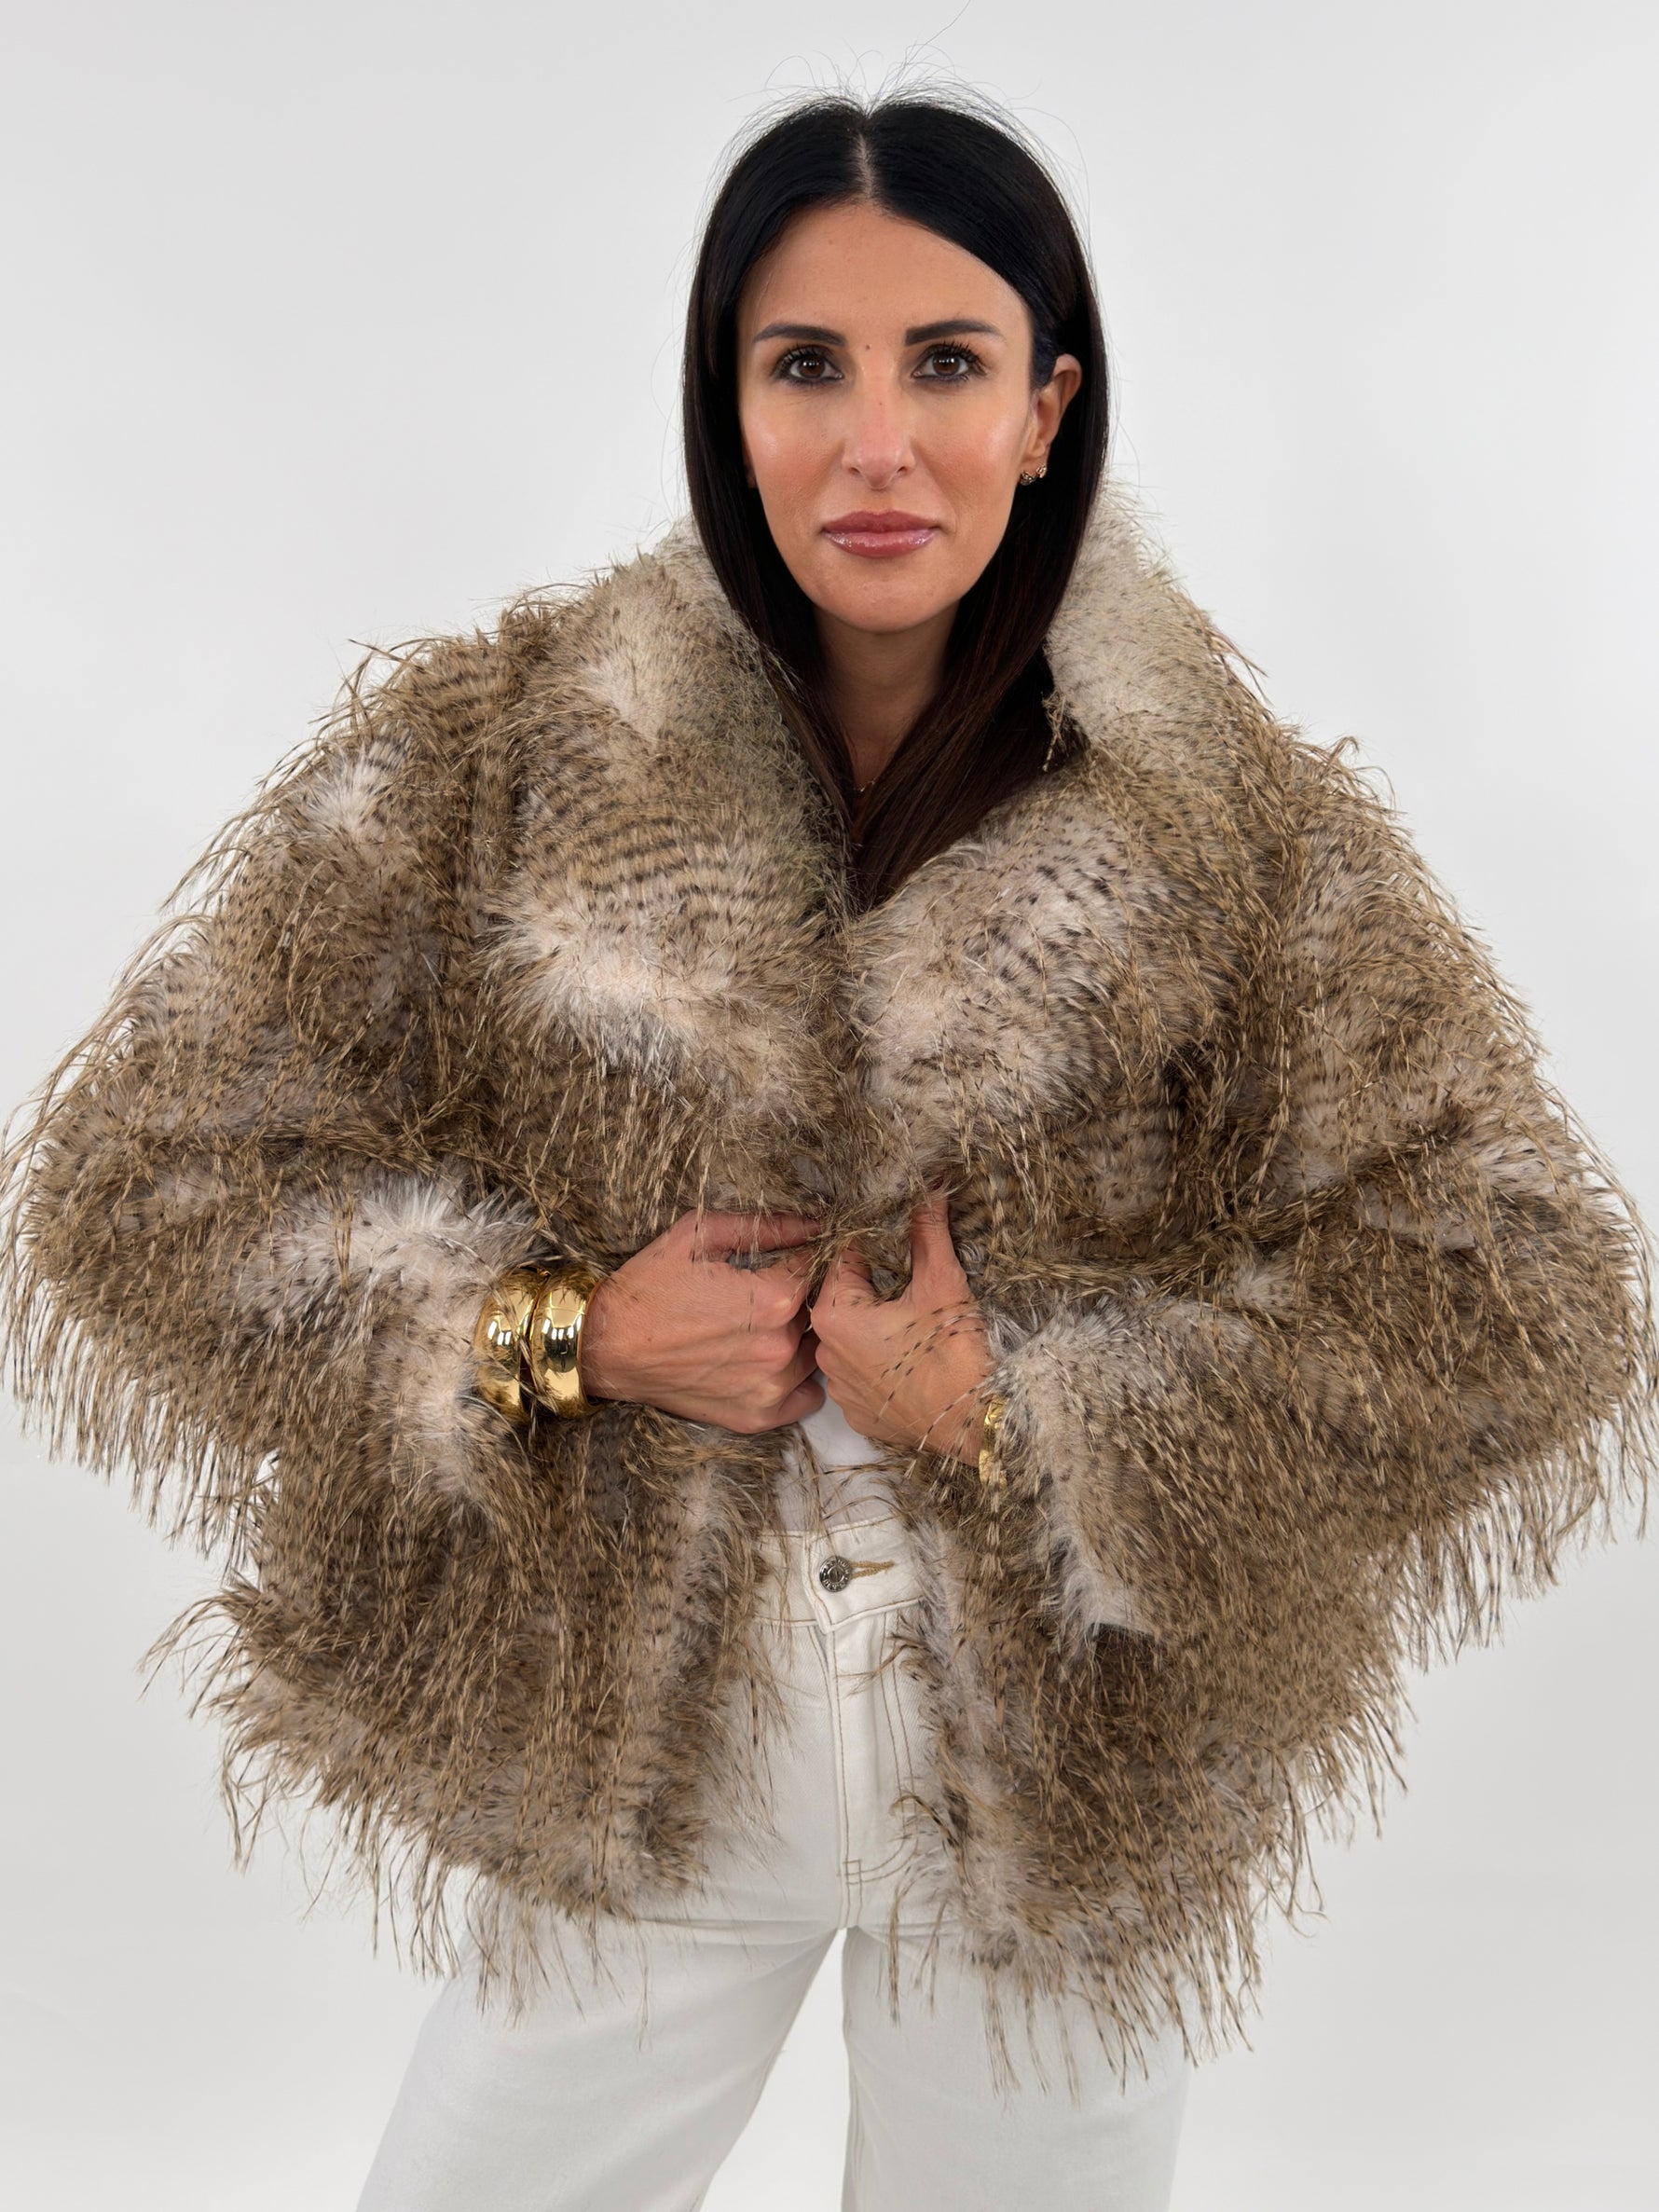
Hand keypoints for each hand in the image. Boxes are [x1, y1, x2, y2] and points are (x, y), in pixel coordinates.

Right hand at [578, 1210, 824, 1432]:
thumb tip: (813, 1222)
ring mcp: (769, 1387)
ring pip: (815, 1355)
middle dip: (803, 1297)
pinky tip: (770, 1362)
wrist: (607, 1344)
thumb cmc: (649, 1286)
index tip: (796, 1256)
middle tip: (771, 1291)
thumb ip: (766, 1226)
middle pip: (818, 1315)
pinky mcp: (756, 1417)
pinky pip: (806, 1398)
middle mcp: (779, 1348)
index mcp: (772, 1300)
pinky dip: (798, 1380)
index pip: (818, 1270)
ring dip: (802, 1338)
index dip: (809, 1257)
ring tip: (766, 1326)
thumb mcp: (701, 1235)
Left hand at [808, 1192, 993, 1464]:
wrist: (977, 1424)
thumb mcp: (942, 1283)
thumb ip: (926, 1231)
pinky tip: (910, 1355)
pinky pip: (862, 1372)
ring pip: (852, 1336)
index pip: (844, 1256)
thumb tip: (927, 1188)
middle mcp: (826, 1352)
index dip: (872, 1240)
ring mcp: (841, 1388)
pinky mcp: (860, 1413)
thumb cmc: (955, 1354)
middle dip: (875, 1281)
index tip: (897, 1232)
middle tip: (911, 1275)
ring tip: (912, 1316)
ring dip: (876, 1321)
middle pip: (845, 1297)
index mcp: (834, 1315)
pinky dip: (881, 1359)